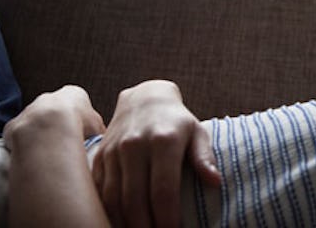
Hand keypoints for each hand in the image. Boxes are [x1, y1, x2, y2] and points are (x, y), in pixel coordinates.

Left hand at [4, 85, 104, 149]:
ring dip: (41, 135)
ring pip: (35, 123)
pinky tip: (34, 154)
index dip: (79, 117)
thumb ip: (99, 130)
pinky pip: (20, 136)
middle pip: (54, 111)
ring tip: (50, 151)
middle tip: (65, 143)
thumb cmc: (79, 124)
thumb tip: (104, 141)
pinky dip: (25, 144)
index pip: (77, 102)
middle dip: (58, 125)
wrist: (50, 129)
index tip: (81, 131)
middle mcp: (49, 97)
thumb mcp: (100, 127)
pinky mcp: (14, 125)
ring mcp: (29, 110)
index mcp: (73, 94)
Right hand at [92, 80, 220, 227]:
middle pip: (136, 199)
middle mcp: (135, 145)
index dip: (167, 217)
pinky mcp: (100, 157)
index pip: (163, 190)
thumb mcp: (197, 133)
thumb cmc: (177, 121)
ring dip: (124, 223)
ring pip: (114, 199)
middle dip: (145, 226)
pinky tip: (119, 222)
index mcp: (164, 141)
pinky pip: (99, 191)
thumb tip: (216, 182)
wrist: (144, 99)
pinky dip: (107, 211)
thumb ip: (205, 158)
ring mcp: (114, 151)